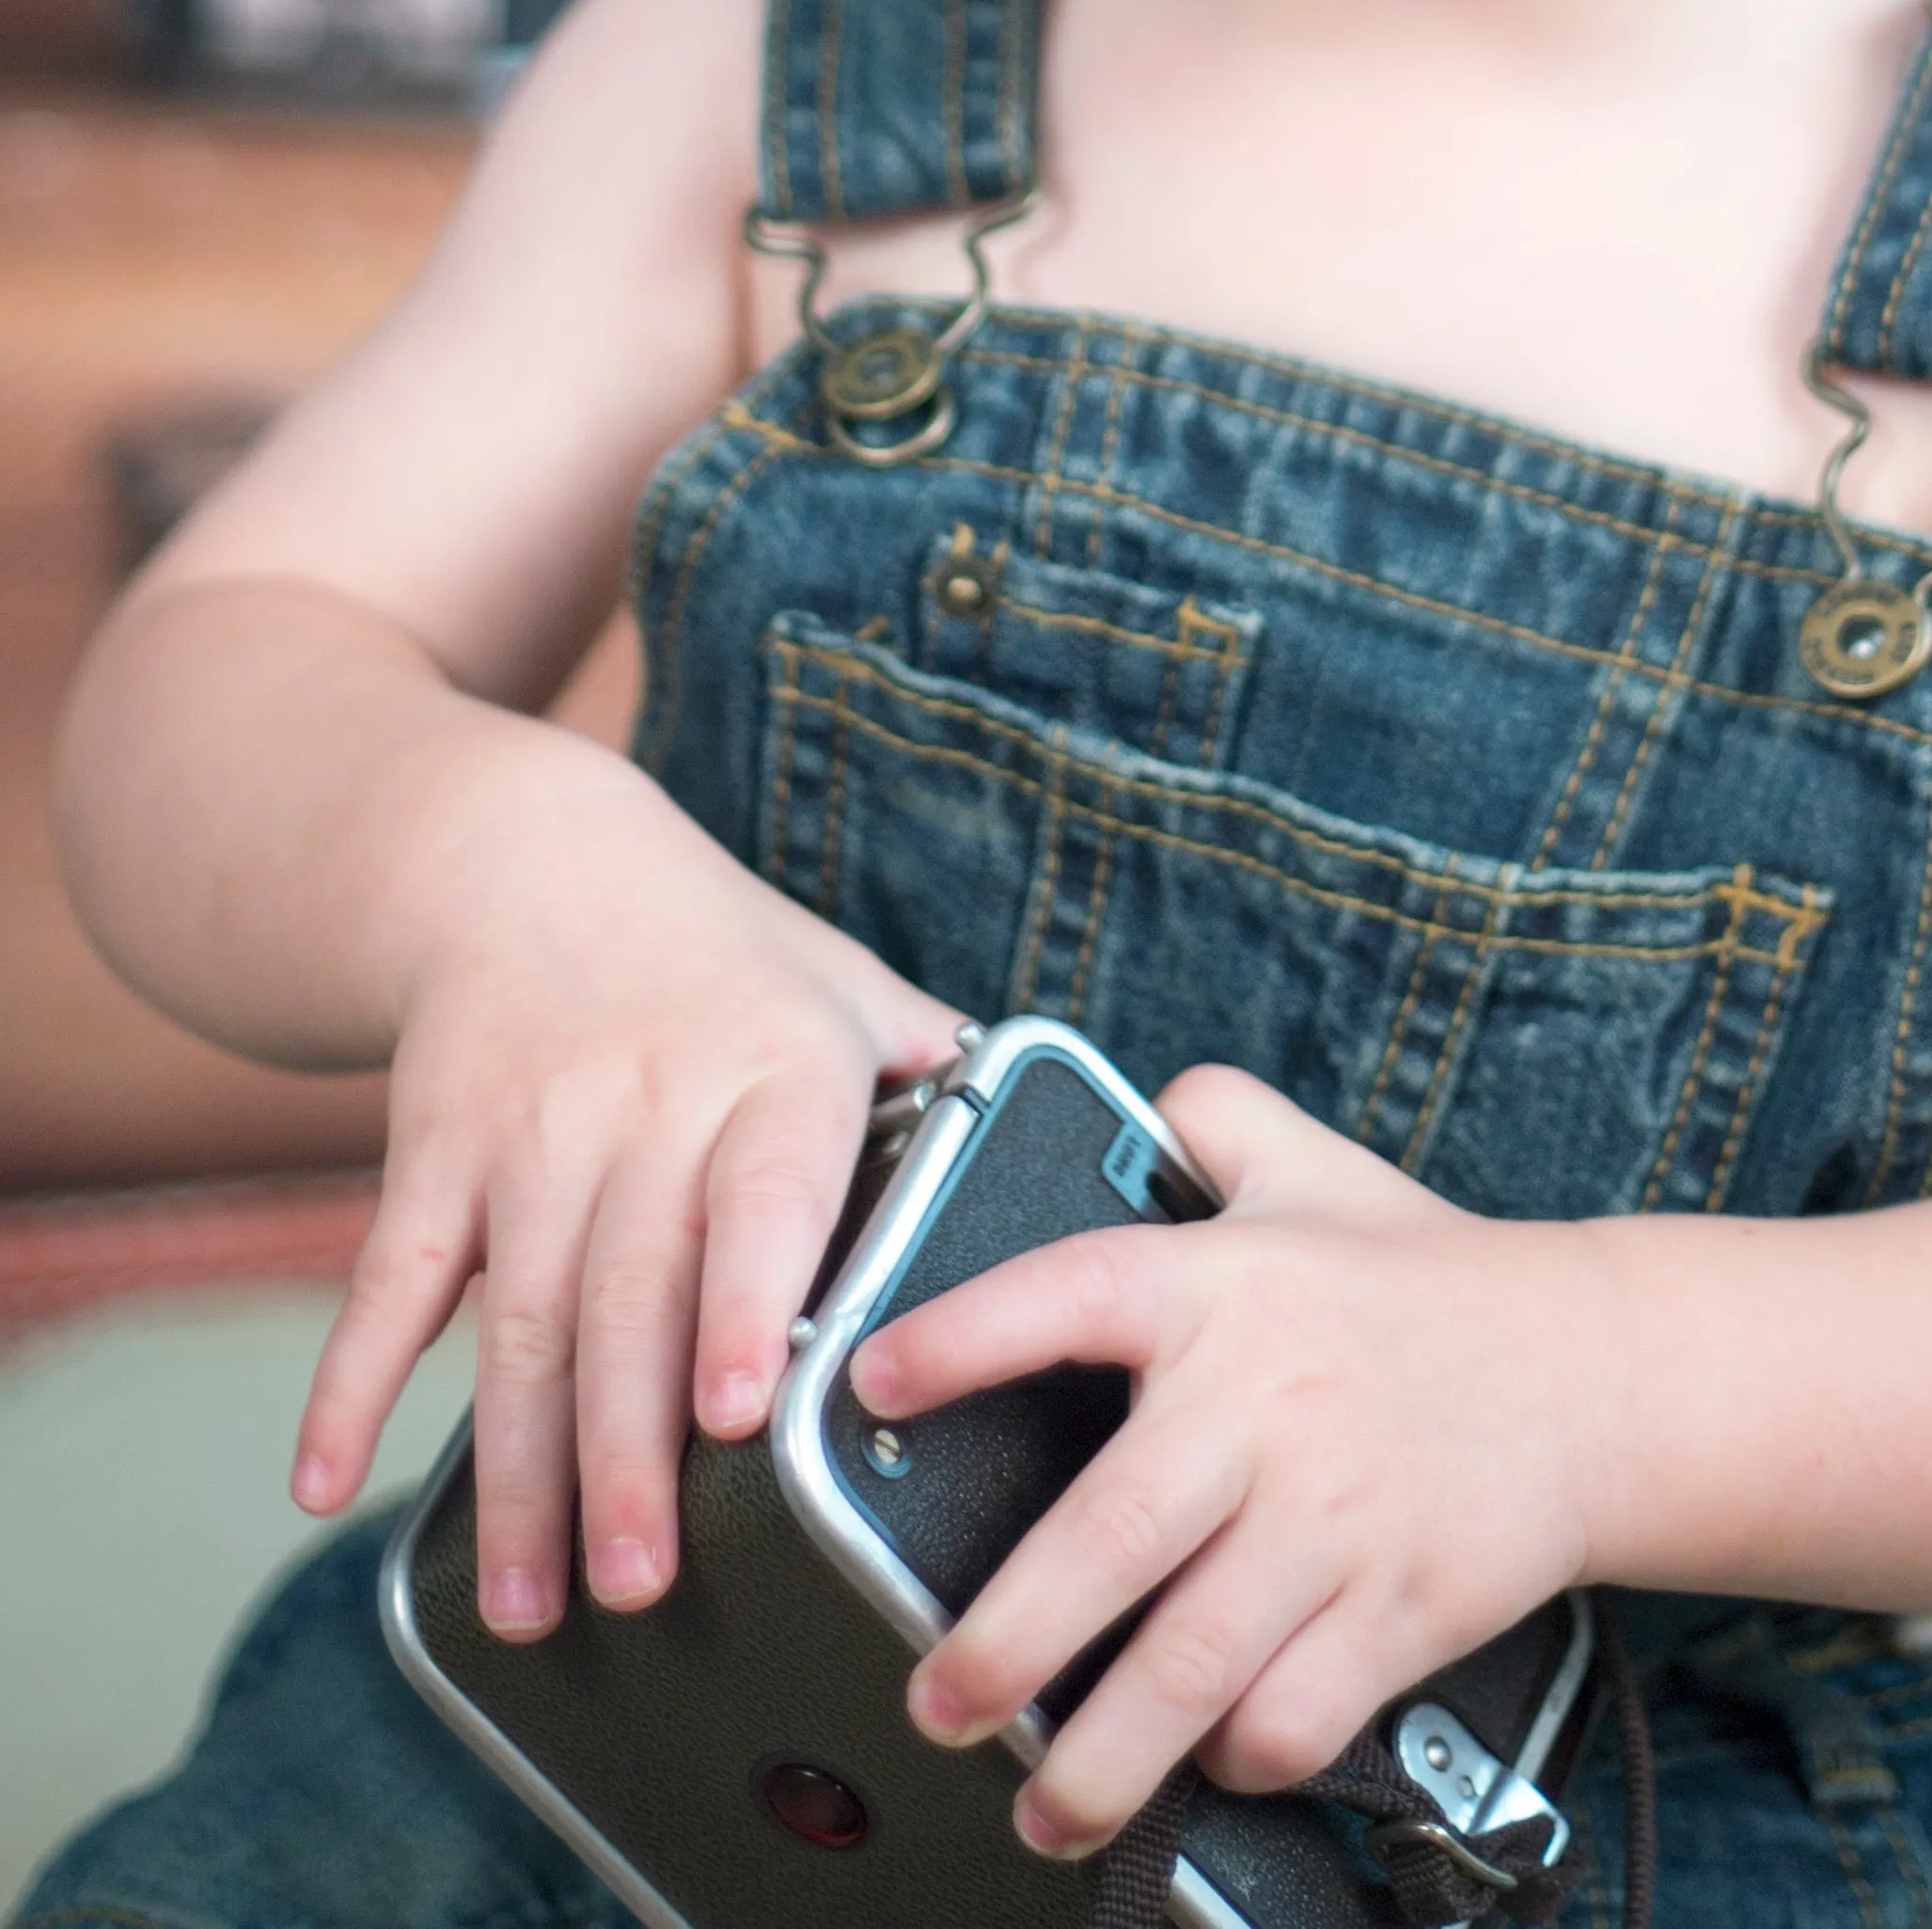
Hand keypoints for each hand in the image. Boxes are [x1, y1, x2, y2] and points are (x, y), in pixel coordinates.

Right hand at [289, 754, 958, 1636]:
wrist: (524, 856)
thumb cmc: (721, 951)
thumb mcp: (843, 981)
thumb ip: (939, 1080)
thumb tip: (1074, 1165)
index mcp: (773, 1070)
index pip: (763, 1193)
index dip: (746, 1301)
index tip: (739, 1412)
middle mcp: (647, 1101)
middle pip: (631, 1295)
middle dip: (627, 1455)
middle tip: (640, 1589)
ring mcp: (530, 1130)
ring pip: (520, 1317)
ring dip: (519, 1469)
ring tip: (534, 1602)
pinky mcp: (432, 1150)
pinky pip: (390, 1278)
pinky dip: (351, 1384)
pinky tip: (330, 1488)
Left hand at [848, 1067, 1607, 1857]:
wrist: (1595, 1369)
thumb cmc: (1425, 1274)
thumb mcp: (1310, 1168)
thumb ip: (1209, 1118)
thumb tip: (1127, 1096)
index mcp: (1222, 1285)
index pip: (1069, 1292)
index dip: (963, 1335)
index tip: (867, 1385)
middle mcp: (1265, 1402)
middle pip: (1113, 1536)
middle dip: (1005, 1639)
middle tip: (935, 1699)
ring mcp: (1334, 1517)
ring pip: (1194, 1662)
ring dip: (1103, 1753)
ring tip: (1040, 1803)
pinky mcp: (1399, 1608)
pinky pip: (1295, 1712)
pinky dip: (1238, 1752)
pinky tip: (1200, 1759)